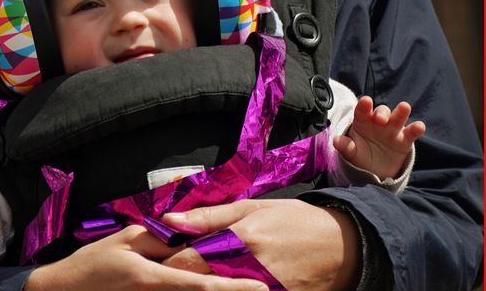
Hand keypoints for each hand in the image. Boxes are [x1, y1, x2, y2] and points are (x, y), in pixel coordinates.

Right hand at [25, 225, 268, 290]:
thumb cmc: (94, 264)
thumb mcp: (126, 241)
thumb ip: (160, 240)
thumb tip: (191, 238)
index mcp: (151, 278)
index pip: (200, 285)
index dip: (232, 289)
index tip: (260, 288)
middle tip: (262, 286)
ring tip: (241, 287)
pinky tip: (212, 288)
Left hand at [160, 199, 359, 290]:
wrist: (344, 247)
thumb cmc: (294, 222)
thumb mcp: (252, 209)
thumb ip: (208, 217)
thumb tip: (168, 220)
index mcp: (237, 243)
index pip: (184, 261)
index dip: (162, 262)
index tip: (147, 259)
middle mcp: (246, 272)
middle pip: (195, 284)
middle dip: (175, 279)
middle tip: (162, 274)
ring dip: (198, 286)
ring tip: (188, 278)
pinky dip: (224, 290)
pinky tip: (222, 283)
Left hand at [334, 96, 424, 178]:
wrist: (374, 169)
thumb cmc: (360, 155)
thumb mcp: (351, 152)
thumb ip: (346, 146)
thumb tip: (335, 141)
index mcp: (363, 122)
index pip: (362, 111)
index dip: (364, 106)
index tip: (366, 101)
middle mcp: (378, 123)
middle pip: (382, 112)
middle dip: (382, 113)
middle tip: (381, 119)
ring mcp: (393, 130)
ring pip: (398, 117)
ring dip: (401, 112)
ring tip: (404, 107)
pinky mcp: (405, 140)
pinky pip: (411, 132)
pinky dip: (416, 128)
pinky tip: (419, 126)